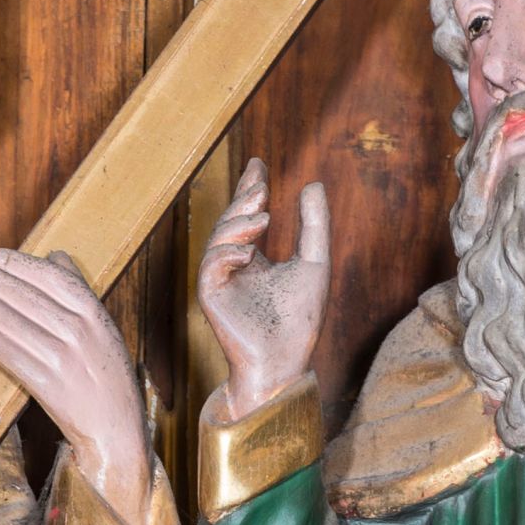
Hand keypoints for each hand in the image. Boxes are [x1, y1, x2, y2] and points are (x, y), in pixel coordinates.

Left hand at [0, 244, 149, 524]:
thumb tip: (54, 255)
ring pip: (18, 326)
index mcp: (97, 315)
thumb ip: (81, 290)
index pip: (54, 279)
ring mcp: (65, 361)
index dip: (22, 265)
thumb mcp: (105, 327)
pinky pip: (14, 358)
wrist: (115, 427)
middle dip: (1, 282)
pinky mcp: (49, 387)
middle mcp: (82, 334)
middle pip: (31, 299)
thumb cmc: (107, 373)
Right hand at [197, 159, 329, 421]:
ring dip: (238, 225)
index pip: (247, 215)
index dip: (250, 188)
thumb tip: (312, 183)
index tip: (258, 163)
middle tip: (260, 184)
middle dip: (243, 201)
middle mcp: (232, 267)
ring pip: (219, 240)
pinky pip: (211, 267)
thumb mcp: (314, 263)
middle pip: (231, 222)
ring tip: (264, 219)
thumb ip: (313, 226)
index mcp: (252, 260)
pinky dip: (227, 255)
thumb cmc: (300, 320)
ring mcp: (219, 281)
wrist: (286, 361)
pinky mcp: (210, 297)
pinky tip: (249, 253)